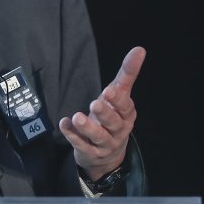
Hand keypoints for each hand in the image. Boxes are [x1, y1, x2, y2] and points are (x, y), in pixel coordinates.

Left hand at [58, 46, 145, 180]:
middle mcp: (118, 131)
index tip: (109, 90)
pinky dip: (72, 135)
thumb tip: (139, 49)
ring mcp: (105, 144)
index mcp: (126, 115)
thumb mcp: (120, 95)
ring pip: (98, 137)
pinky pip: (81, 145)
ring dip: (88, 127)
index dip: (118, 100)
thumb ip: (127, 74)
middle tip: (94, 103)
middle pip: (113, 123)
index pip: (125, 108)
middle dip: (105, 113)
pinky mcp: (90, 152)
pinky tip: (64, 124)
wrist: (107, 154)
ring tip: (77, 117)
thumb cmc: (113, 116)